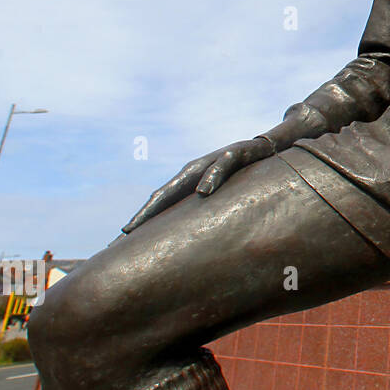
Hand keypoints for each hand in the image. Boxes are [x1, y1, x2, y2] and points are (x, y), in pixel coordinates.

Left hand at [122, 137, 273, 233]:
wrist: (266, 148)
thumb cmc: (241, 174)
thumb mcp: (222, 194)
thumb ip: (205, 211)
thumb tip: (194, 241)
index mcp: (189, 182)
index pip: (161, 202)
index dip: (143, 218)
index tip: (123, 238)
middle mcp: (195, 171)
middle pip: (164, 192)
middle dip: (145, 211)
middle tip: (127, 230)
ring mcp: (212, 160)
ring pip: (185, 178)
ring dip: (167, 196)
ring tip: (152, 212)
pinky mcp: (234, 154)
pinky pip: (221, 166)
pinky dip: (209, 178)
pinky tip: (203, 191)